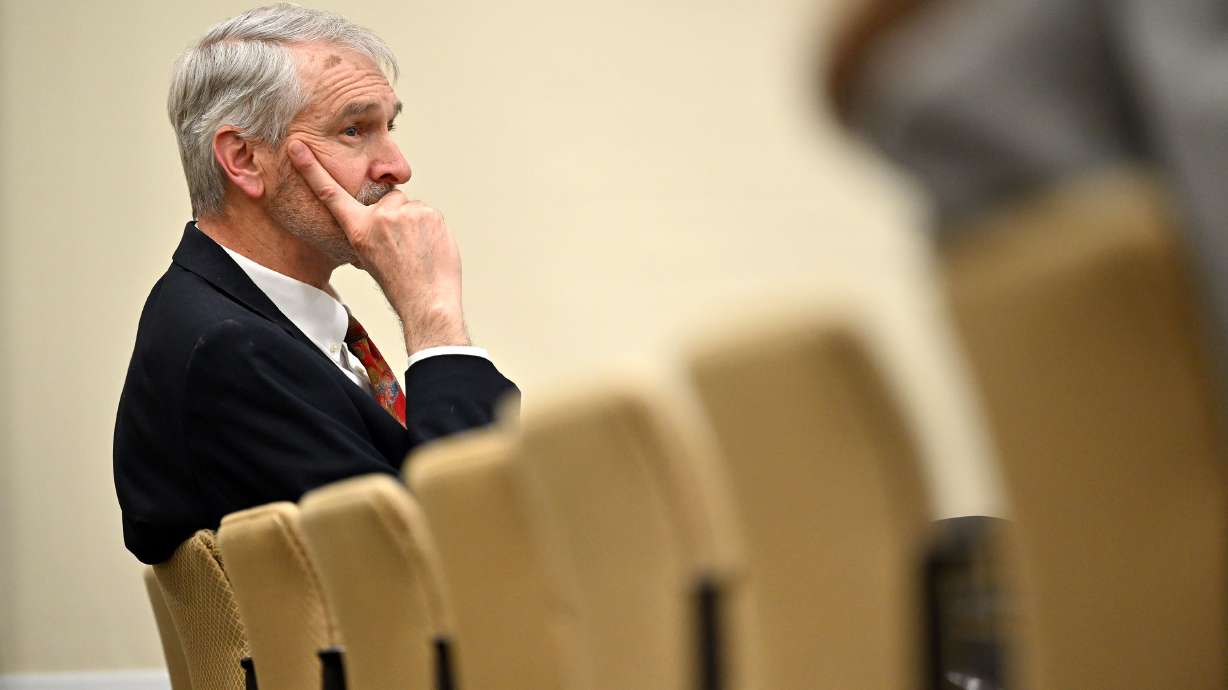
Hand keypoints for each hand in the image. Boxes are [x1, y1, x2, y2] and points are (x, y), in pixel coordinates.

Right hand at [287, 140, 469, 352]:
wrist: (427, 300)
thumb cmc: (398, 284)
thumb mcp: (367, 257)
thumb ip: (368, 230)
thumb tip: (378, 215)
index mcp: (358, 229)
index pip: (330, 194)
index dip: (312, 169)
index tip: (297, 146)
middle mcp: (379, 216)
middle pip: (389, 199)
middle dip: (396, 216)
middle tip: (402, 245)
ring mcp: (405, 213)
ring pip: (410, 208)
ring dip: (414, 223)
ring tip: (417, 250)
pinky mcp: (429, 213)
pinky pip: (428, 213)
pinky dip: (430, 227)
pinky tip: (429, 248)